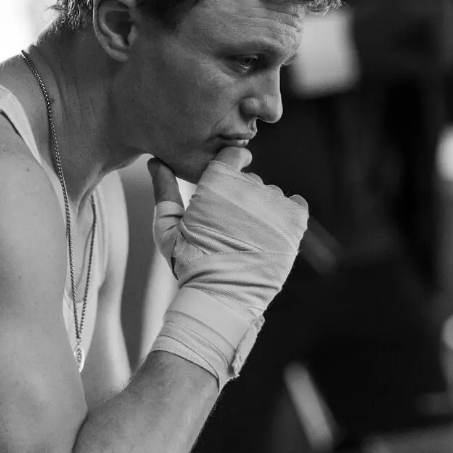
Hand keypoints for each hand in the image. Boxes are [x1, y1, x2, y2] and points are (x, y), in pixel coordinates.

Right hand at [146, 148, 307, 386]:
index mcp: (217, 182)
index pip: (233, 154)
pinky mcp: (295, 221)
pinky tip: (274, 232)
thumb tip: (155, 162)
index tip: (227, 184)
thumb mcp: (166, 229)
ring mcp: (273, 204)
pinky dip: (288, 215)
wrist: (221, 298)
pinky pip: (297, 205)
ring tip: (249, 237)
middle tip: (230, 226)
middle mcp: (248, 187)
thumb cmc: (188, 264)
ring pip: (272, 195)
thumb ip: (163, 191)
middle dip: (241, 197)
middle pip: (251, 180)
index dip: (230, 166)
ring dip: (264, 209)